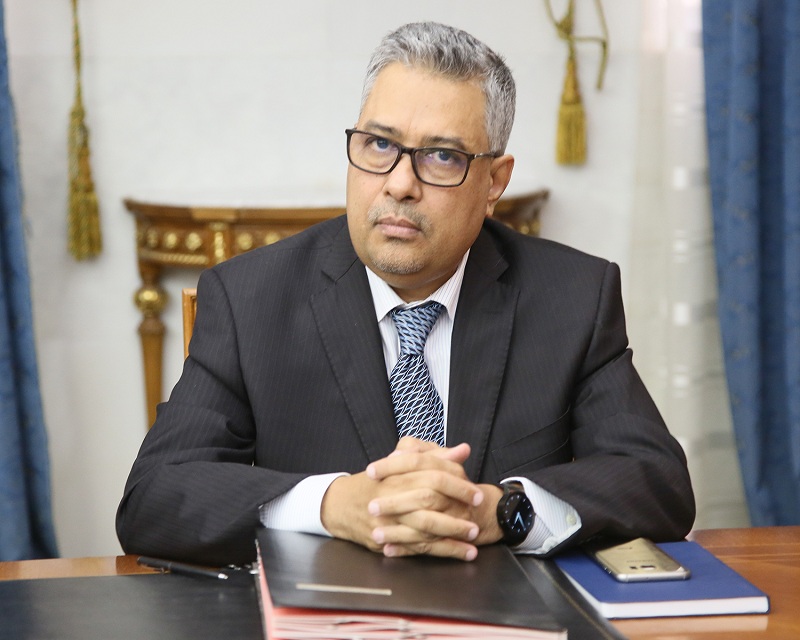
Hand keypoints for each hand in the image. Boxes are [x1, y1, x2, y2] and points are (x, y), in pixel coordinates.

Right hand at [321, 438, 503, 559]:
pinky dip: (444, 551)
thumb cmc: (376, 481)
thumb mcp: (401, 462)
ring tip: (475, 536)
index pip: (432, 473)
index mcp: (396, 472)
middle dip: (457, 507)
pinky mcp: (386, 539)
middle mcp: (391, 494)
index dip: (457, 482)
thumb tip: (462, 450)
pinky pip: (419, 547)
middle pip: (429, 499)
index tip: (476, 491)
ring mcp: (387, 519)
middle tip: (478, 511)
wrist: (341, 504)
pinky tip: (463, 553)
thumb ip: (433, 456)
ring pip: (425, 527)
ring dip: (454, 533)